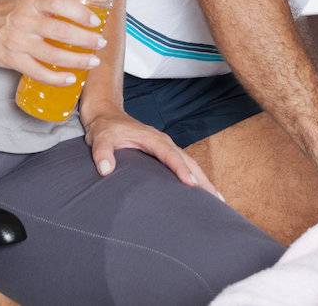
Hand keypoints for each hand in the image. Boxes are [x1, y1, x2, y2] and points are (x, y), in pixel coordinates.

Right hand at [0, 0, 103, 84]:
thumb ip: (53, 6)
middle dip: (86, 40)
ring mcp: (19, 42)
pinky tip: (71, 78)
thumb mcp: (31, 0)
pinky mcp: (13, 60)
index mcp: (33, 3)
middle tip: (100, 43)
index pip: (60, 4)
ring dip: (77, 60)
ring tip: (92, 62)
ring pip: (53, 55)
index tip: (96, 21)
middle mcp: (26, 22)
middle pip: (62, 32)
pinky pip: (38, 72)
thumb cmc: (9, 11)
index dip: (80, 12)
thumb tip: (85, 7)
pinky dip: (56, 78)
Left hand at [81, 106, 220, 198]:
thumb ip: (102, 153)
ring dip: (204, 180)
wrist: (107, 116)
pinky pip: (184, 164)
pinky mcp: (164, 153)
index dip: (181, 168)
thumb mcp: (99, 139)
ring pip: (189, 163)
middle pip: (188, 160)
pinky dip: (195, 177)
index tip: (191, 183)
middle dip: (203, 179)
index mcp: (151, 137)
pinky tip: (202, 192)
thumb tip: (105, 170)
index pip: (169, 154)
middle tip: (217, 200)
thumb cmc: (105, 129)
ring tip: (218, 201)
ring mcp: (166, 147)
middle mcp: (163, 142)